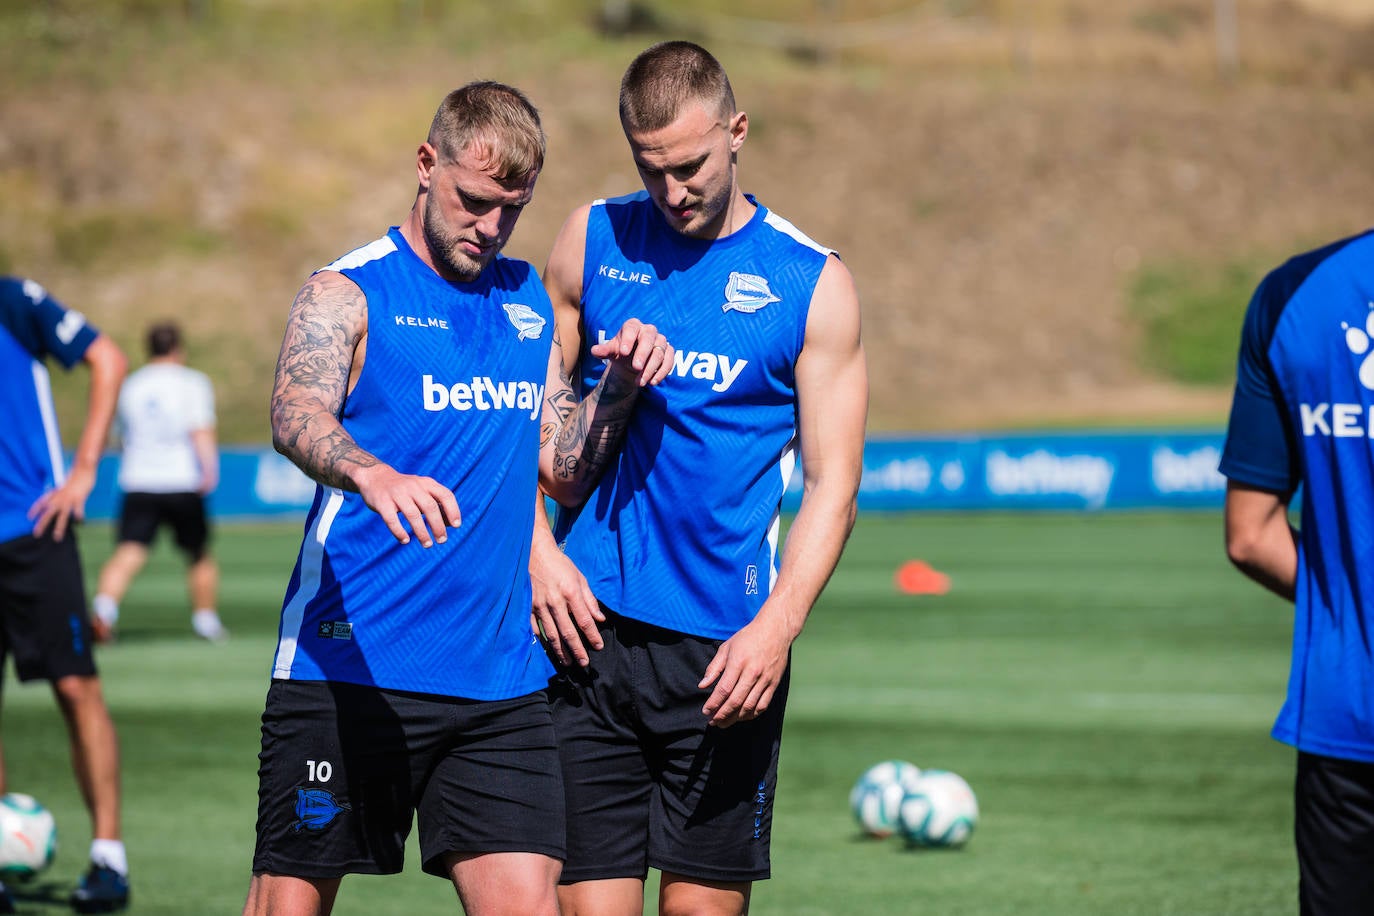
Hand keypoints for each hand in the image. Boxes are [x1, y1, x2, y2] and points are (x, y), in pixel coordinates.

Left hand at [28, 465, 95, 540]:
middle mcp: (59, 497)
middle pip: (48, 513)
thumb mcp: (65, 485)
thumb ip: (60, 492)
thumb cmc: (76, 477)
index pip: (41, 502)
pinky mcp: (79, 498)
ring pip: (62, 516)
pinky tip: (80, 522)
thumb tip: (56, 496)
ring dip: (59, 528)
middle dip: (41, 524)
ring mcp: (69, 498)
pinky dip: (79, 517)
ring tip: (57, 538)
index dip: (35, 509)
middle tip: (36, 534)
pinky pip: (78, 510)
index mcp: (55, 492)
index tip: (29, 517)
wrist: (83, 467)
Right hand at [354, 464, 459, 546]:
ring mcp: (397, 494)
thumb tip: (451, 524)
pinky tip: (405, 541)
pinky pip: (392, 519)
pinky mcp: (382, 502)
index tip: (456, 526)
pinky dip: (399, 532)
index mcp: (426, 483)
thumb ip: (436, 503)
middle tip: (442, 540)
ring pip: (413, 514)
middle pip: (430, 507)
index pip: (445, 495)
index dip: (453, 510)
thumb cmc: (405, 490)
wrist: (375, 477)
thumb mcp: (422, 490)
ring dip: (422, 532)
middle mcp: (413, 486)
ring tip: (428, 544)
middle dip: (438, 526)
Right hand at [531, 534, 603, 665]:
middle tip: (584, 664)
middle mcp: (555, 602)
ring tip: (568, 662)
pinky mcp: (528, 606)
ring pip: (551, 634)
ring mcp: (539, 605)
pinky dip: (541, 640)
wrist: (534, 552)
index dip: (592, 636)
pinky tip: (548, 649)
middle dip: (577, 650)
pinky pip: (534, 628)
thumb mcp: (580, 577)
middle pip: (568, 632)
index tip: (598, 647)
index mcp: (571, 593)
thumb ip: (590, 600)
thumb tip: (600, 619)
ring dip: (560, 650)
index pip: (585, 621)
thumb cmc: (560, 564)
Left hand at [590, 319, 672, 387]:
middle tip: (635, 368)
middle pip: (649, 339)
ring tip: (640, 382)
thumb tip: (594, 351)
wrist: (632, 360)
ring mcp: (660, 341)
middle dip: (643, 353)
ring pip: (659, 352)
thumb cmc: (621, 352)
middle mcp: (649, 330)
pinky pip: (669, 360)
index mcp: (633, 326)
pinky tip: (652, 382)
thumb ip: (603, 350)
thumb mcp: (611, 351)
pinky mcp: (668, 352)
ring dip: (651, 368)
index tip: (622, 353)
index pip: (632, 328)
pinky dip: (662, 372)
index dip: (628, 339)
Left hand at [699, 614, 792, 727]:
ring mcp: (765, 679)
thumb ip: (714, 668)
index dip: (714, 703)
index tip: (705, 711)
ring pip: (749, 706)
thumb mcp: (726, 647)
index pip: (724, 689)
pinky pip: (762, 705)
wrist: (776, 631)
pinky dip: (751, 714)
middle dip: (722, 715)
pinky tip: (742, 717)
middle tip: (713, 721)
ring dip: (735, 718)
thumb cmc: (748, 637)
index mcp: (739, 662)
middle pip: (736, 701)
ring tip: (724, 722)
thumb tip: (702, 686)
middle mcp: (753, 672)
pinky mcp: (774, 684)